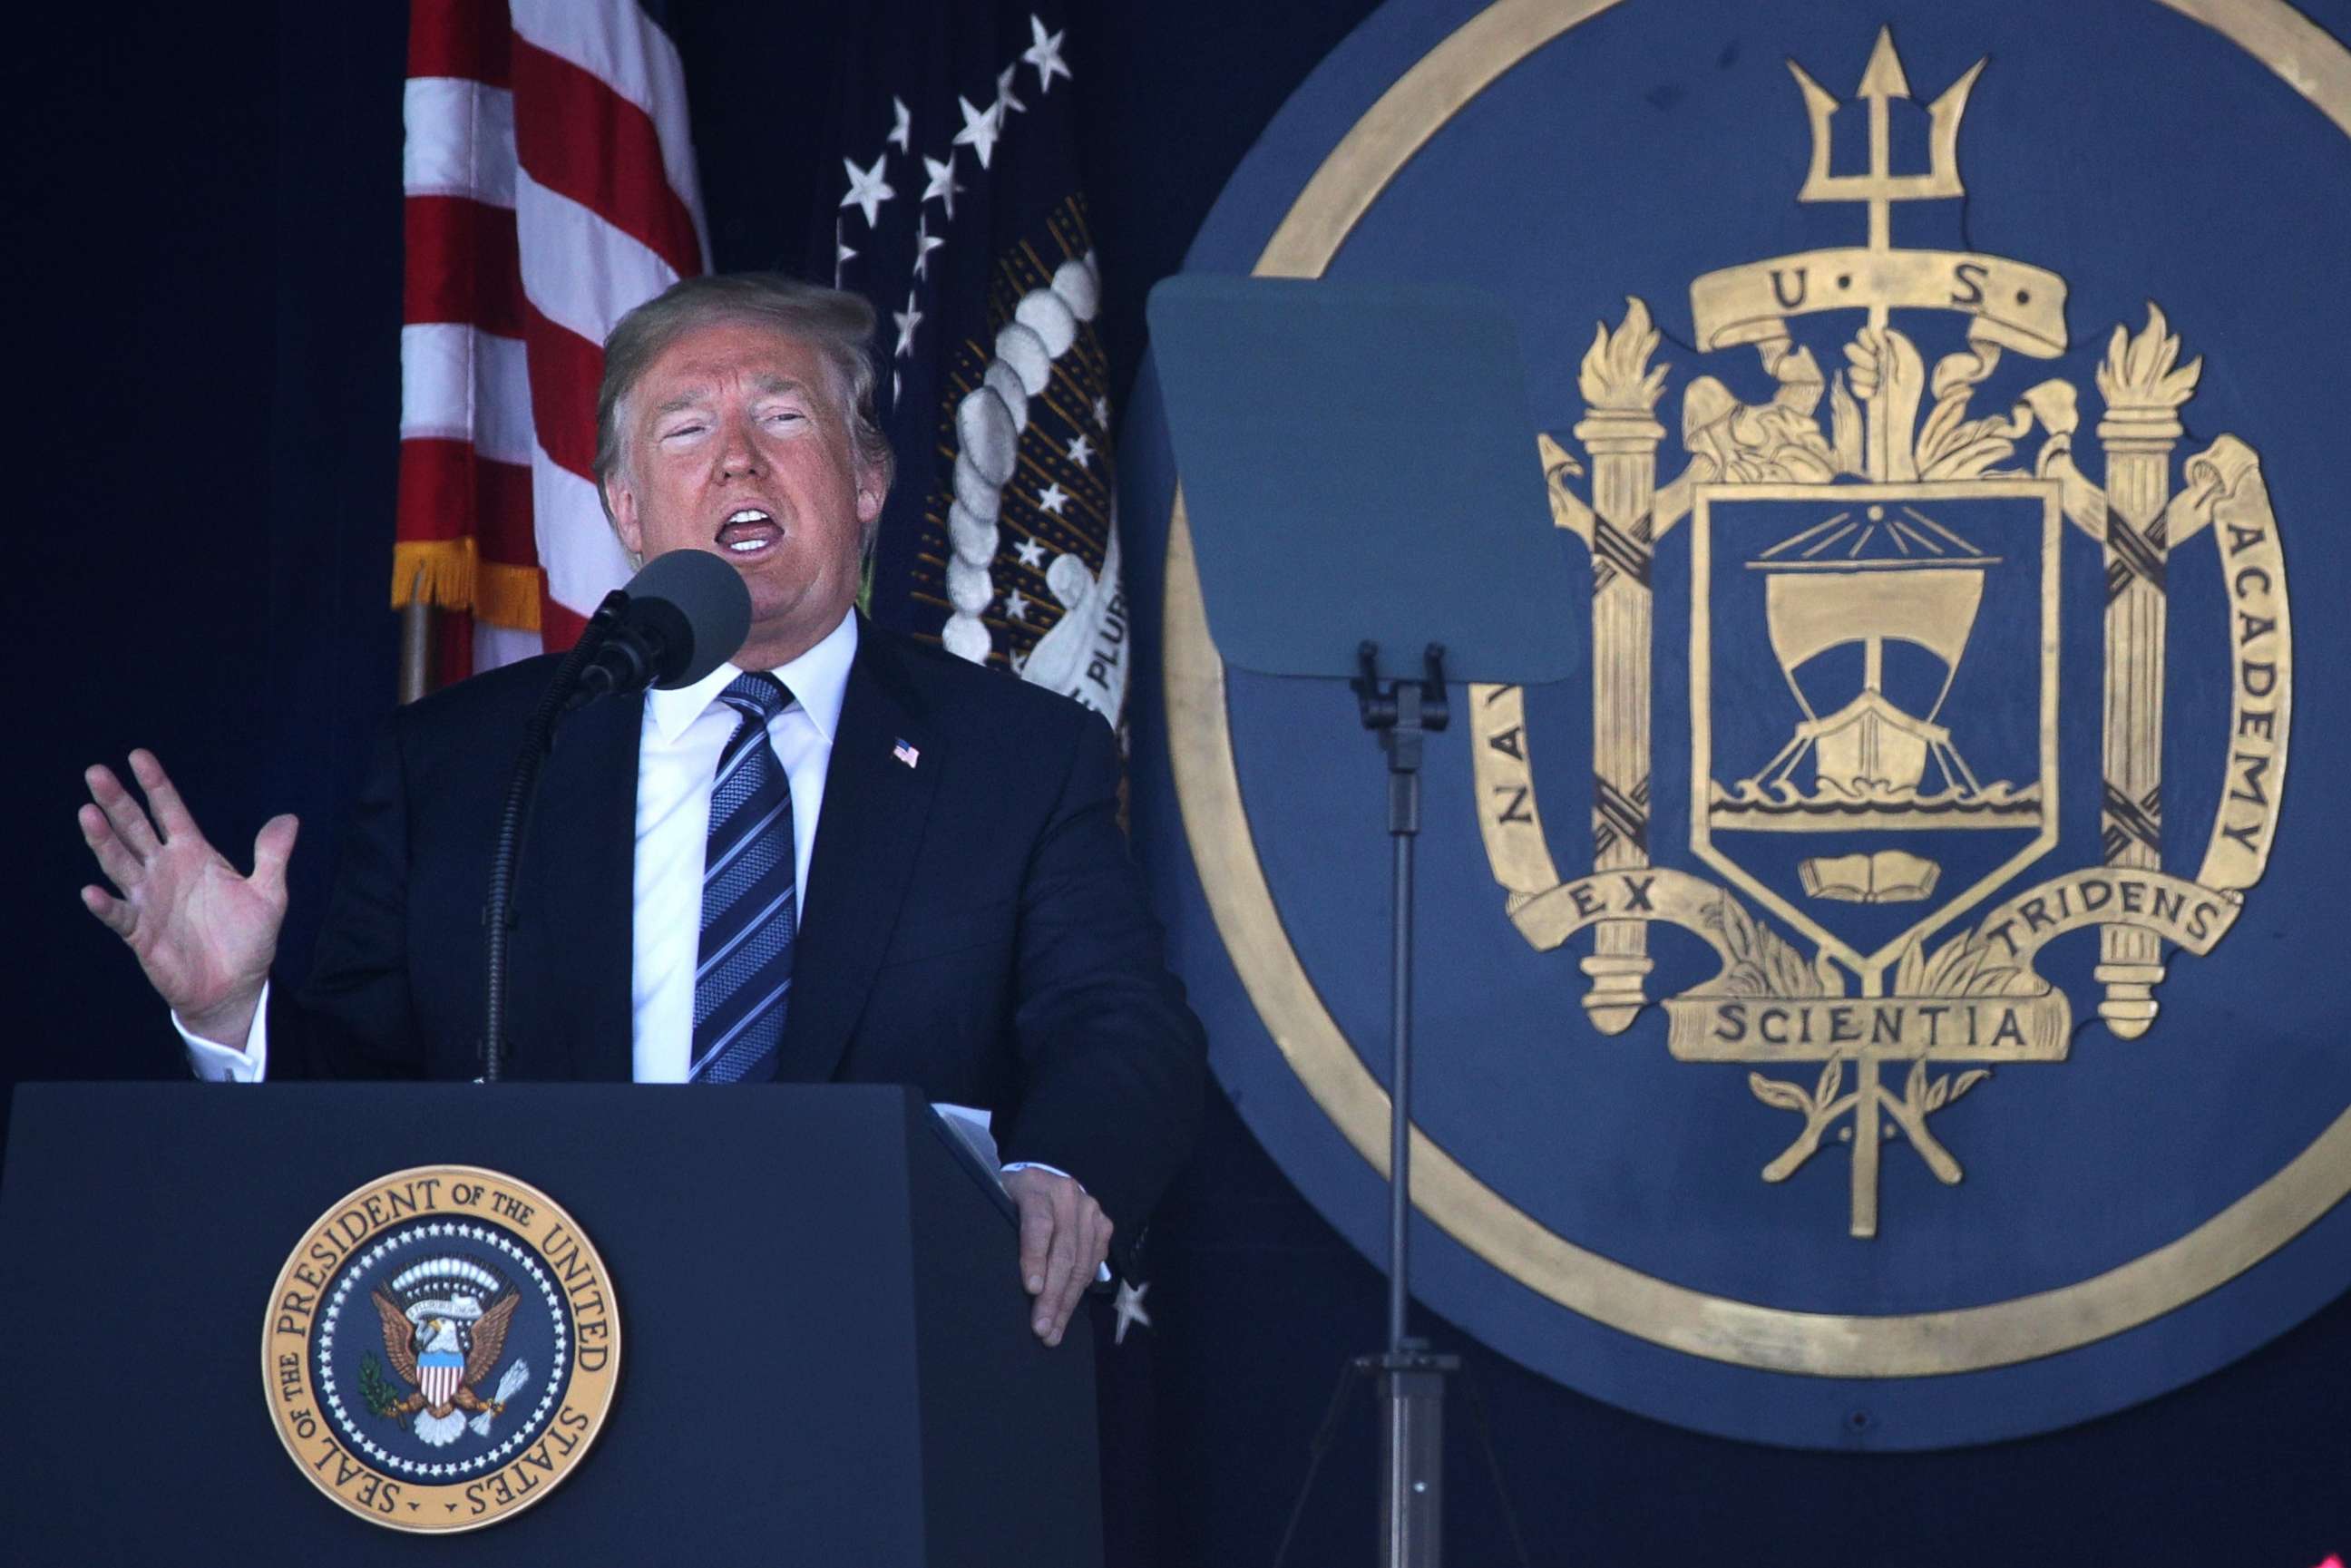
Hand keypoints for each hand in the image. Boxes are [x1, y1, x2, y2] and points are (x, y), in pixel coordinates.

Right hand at [78, 749, 295, 1042]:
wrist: (237, 986)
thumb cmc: (249, 939)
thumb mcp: (270, 894)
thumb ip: (273, 856)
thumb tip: (290, 818)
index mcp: (195, 854)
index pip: (170, 812)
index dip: (156, 785)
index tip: (137, 756)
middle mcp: (165, 870)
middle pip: (135, 829)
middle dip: (116, 802)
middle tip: (96, 773)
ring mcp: (149, 899)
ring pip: (119, 863)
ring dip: (103, 841)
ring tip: (87, 814)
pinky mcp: (140, 933)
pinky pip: (119, 916)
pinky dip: (106, 905)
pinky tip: (92, 892)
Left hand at [1002, 1167, 1110, 1347]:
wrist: (1044, 1171)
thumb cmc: (1013, 1194)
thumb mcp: (1000, 1201)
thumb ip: (1003, 1228)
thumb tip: (997, 1277)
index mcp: (1037, 1188)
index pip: (1038, 1225)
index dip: (1035, 1258)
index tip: (1031, 1289)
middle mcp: (1068, 1197)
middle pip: (1063, 1252)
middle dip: (1053, 1295)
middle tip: (1042, 1328)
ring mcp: (1090, 1210)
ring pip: (1081, 1262)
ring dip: (1068, 1301)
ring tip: (1054, 1331)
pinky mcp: (1103, 1223)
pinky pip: (1094, 1262)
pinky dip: (1081, 1289)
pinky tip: (1068, 1309)